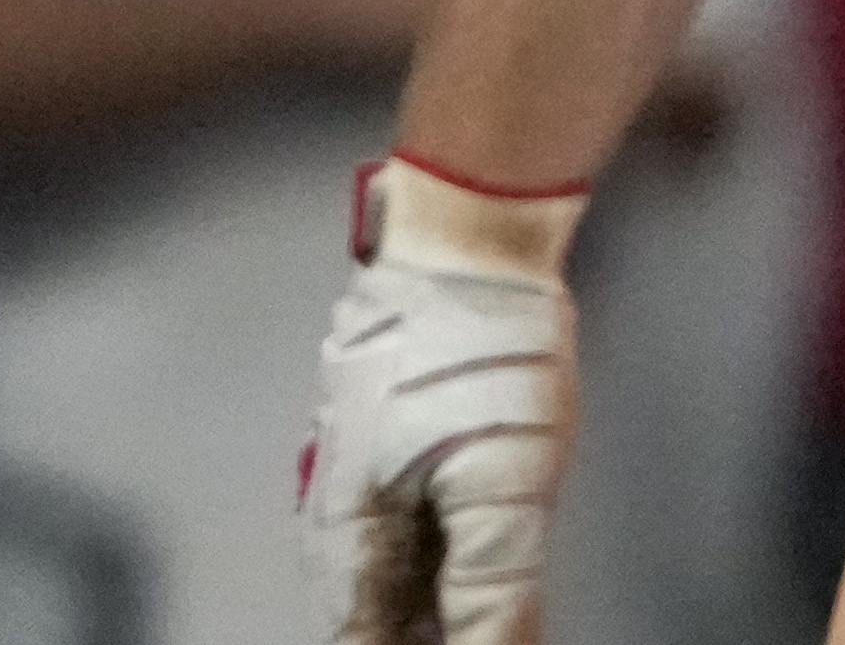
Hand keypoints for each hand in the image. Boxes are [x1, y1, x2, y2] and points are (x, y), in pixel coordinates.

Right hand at [303, 154, 582, 644]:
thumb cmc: (478, 359)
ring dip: (436, 617)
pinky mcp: (393, 455)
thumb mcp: (501, 488)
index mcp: (348, 532)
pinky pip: (411, 544)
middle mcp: (343, 516)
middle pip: (375, 622)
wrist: (466, 240)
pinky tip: (481, 588)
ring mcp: (364, 481)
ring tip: (493, 626)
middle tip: (495, 635)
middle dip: (425, 637)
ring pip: (393, 586)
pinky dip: (445, 579)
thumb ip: (494, 593)